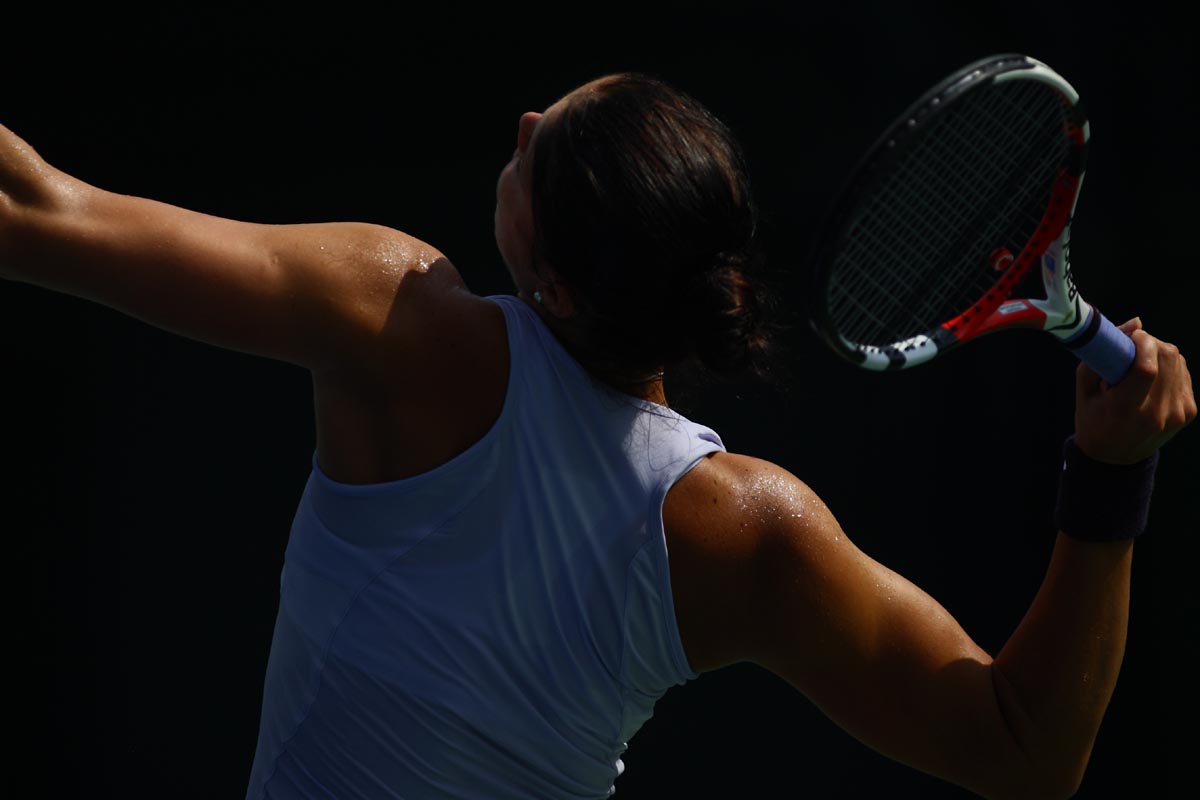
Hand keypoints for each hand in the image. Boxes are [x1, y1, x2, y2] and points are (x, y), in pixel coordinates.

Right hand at [1074, 317, 1196, 463]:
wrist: (1116, 457)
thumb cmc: (1093, 418)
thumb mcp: (1084, 389)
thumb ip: (1103, 354)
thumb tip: (1137, 322)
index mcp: (1125, 411)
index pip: (1146, 369)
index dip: (1143, 343)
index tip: (1132, 336)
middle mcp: (1156, 414)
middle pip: (1166, 358)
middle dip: (1150, 343)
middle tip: (1132, 347)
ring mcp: (1177, 414)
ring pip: (1177, 360)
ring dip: (1159, 352)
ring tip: (1139, 366)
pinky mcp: (1188, 411)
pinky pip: (1183, 372)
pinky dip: (1168, 366)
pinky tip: (1152, 377)